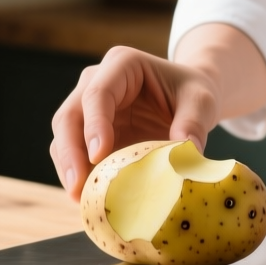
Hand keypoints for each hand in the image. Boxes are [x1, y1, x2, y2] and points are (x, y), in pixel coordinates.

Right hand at [49, 46, 220, 199]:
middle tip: (77, 187)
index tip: (98, 156)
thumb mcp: (201, 101)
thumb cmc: (191, 93)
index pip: (98, 94)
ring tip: (81, 199)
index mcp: (122, 64)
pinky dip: (78, 175)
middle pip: (70, 116)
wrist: (188, 99)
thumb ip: (193, 123)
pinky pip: (74, 155)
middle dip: (70, 153)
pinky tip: (89, 197)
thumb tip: (185, 155)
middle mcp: (96, 82)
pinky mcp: (88, 134)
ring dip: (69, 169)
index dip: (94, 125)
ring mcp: (88, 109)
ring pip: (64, 137)